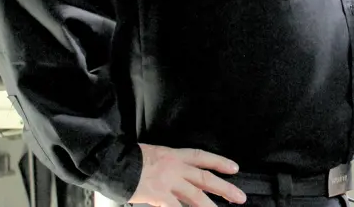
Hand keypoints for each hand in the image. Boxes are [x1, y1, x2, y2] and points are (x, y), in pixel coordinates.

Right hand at [128, 143, 246, 206]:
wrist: (113, 163)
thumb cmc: (129, 158)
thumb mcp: (153, 153)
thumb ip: (167, 164)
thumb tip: (177, 174)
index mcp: (174, 154)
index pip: (202, 157)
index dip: (220, 162)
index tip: (234, 168)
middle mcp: (175, 168)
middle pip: (206, 178)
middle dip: (225, 188)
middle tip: (240, 197)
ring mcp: (168, 182)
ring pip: (196, 196)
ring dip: (210, 206)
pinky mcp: (159, 196)